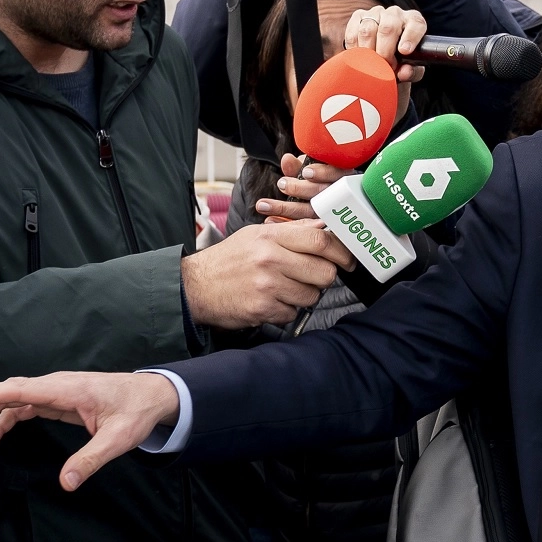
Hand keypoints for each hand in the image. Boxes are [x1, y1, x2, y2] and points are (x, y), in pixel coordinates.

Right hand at [0, 371, 180, 490]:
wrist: (154, 395)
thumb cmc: (138, 412)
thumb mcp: (119, 439)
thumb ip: (91, 459)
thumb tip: (66, 484)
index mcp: (69, 390)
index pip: (23, 389)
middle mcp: (59, 386)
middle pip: (11, 393)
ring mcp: (57, 391)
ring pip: (15, 399)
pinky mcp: (59, 399)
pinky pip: (25, 405)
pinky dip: (7, 419)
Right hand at [180, 218, 352, 327]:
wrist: (194, 286)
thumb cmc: (229, 260)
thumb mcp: (256, 235)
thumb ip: (292, 232)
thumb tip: (324, 228)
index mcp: (271, 236)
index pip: (320, 241)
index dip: (341, 252)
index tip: (348, 260)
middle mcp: (270, 259)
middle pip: (324, 272)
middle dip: (324, 277)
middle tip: (311, 277)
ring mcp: (267, 286)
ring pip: (311, 296)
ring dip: (304, 296)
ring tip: (284, 288)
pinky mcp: (262, 309)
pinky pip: (292, 313)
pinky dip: (285, 310)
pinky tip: (269, 301)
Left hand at [255, 153, 347, 221]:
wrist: (325, 216)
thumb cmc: (316, 186)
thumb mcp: (309, 175)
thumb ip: (299, 168)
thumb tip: (287, 159)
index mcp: (341, 180)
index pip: (337, 175)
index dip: (323, 173)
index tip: (306, 173)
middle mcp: (341, 199)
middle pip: (325, 195)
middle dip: (301, 189)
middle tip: (282, 184)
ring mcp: (333, 217)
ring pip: (312, 213)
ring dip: (286, 208)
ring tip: (265, 205)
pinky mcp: (321, 231)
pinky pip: (303, 227)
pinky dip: (285, 222)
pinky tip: (269, 219)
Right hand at [346, 4, 426, 117]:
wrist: (383, 55)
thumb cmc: (402, 61)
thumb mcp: (410, 68)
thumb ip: (411, 72)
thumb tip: (404, 72)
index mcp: (414, 21)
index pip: (416, 24)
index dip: (410, 37)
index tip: (404, 51)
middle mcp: (396, 13)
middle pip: (388, 28)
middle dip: (385, 51)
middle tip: (385, 66)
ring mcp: (376, 12)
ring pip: (368, 30)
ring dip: (368, 51)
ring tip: (372, 64)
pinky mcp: (358, 16)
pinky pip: (353, 32)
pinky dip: (355, 48)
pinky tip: (360, 58)